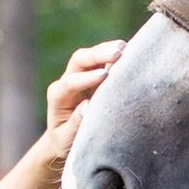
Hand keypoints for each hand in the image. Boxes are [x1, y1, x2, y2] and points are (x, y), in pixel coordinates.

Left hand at [39, 40, 124, 158]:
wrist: (64, 138)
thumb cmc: (65, 141)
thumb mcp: (66, 138)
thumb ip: (74, 124)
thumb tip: (87, 105)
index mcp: (58, 95)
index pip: (70, 82)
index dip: (87, 78)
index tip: (104, 76)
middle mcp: (68, 80)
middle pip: (80, 59)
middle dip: (98, 54)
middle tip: (117, 53)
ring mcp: (81, 75)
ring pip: (91, 56)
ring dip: (107, 50)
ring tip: (124, 47)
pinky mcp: (94, 75)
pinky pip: (103, 61)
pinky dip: (115, 55)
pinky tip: (129, 52)